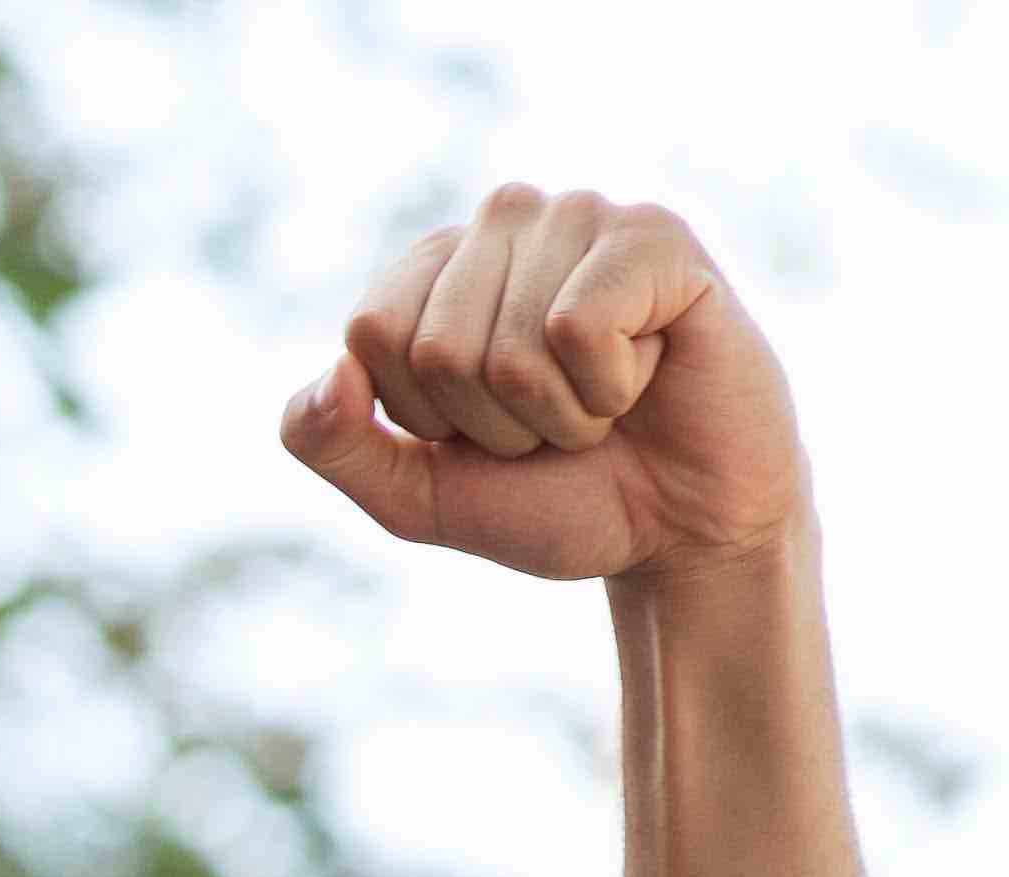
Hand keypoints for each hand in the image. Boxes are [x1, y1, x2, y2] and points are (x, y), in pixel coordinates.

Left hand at [279, 188, 805, 590]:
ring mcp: (581, 217)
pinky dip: (609, 387)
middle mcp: (504, 221)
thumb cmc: (551, 495)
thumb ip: (332, 442)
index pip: (371, 333)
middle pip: (436, 346)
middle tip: (553, 420)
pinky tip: (647, 372)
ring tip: (602, 400)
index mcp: (434, 266)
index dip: (424, 414)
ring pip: (511, 345)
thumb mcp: (413, 493)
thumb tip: (330, 375)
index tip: (481, 425)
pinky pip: (580, 328)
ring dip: (557, 411)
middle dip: (494, 421)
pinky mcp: (655, 235)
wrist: (678, 527)